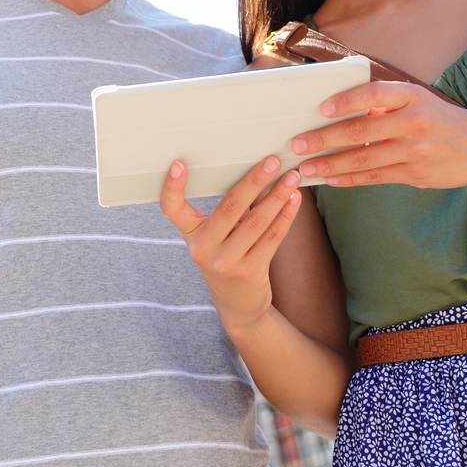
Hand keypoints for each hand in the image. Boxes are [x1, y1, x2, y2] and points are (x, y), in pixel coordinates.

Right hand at [159, 156, 303, 335]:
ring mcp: (226, 263)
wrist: (238, 305)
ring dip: (277, 196)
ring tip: (291, 178)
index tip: (178, 164)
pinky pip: (272, 237)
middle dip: (254, 181)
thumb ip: (229, 210)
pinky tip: (294, 200)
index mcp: (191, 234)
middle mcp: (204, 249)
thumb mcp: (217, 237)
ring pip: (256, 222)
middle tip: (272, 161)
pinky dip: (285, 216)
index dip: (172, 188)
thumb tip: (259, 173)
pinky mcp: (250, 272)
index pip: (172, 209)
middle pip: (229, 207)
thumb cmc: (228, 257)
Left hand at [289, 80, 466, 188]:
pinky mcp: (416, 174)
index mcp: (413, 97)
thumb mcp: (419, 101)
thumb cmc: (441, 120)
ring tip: (306, 167)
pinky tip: (330, 179)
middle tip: (297, 143)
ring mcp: (415, 151)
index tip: (322, 108)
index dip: (348, 100)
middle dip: (324, 139)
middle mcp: (414, 123)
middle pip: (362, 131)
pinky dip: (350, 179)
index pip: (375, 95)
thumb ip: (386, 104)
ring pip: (364, 159)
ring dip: (330, 164)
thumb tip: (341, 109)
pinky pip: (375, 178)